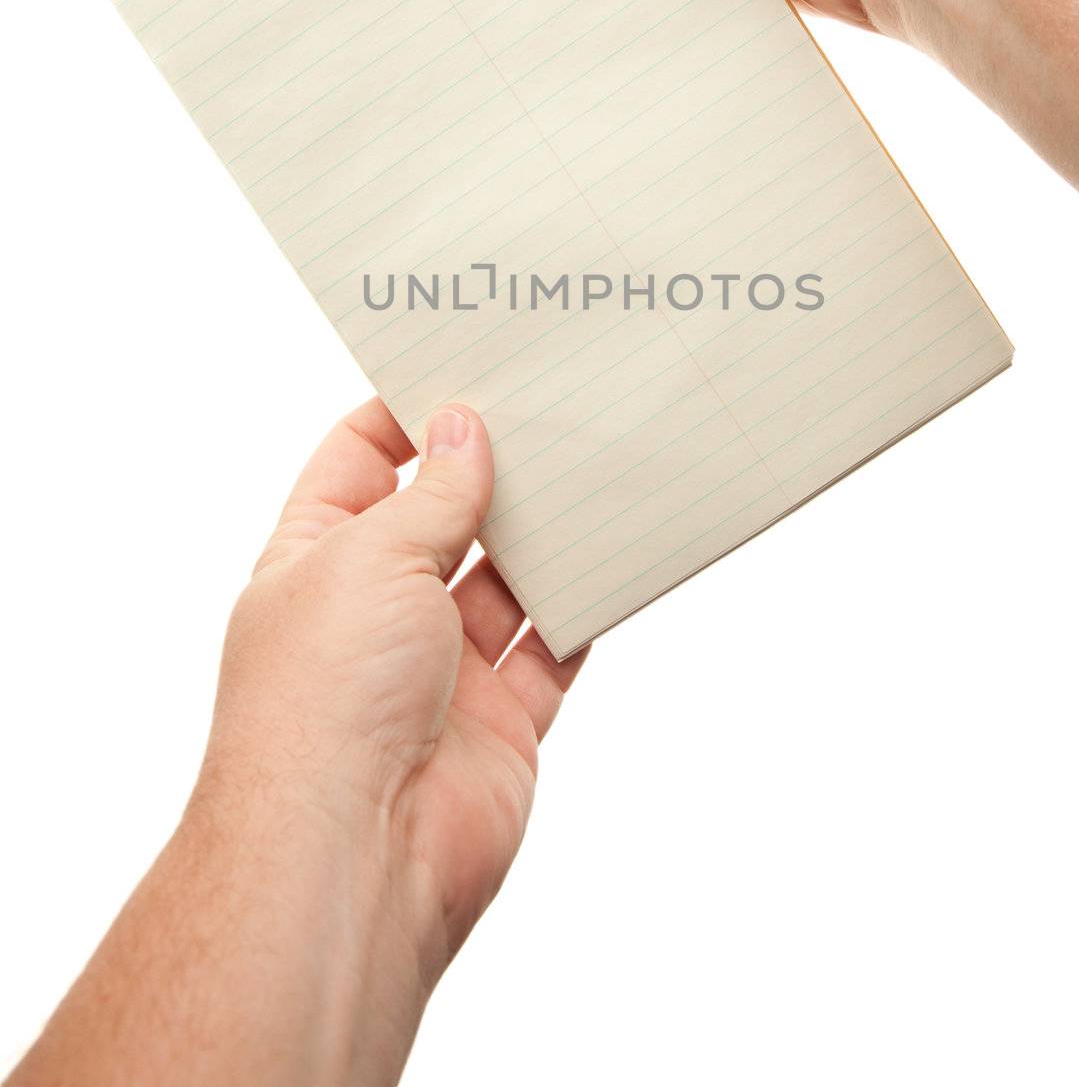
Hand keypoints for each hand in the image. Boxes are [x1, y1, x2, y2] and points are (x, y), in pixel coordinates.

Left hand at [11, 399, 585, 1086]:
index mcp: (315, 565)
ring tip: (596, 462)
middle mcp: (376, 614)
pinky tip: (620, 552)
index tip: (464, 366)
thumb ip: (432, 494)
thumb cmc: (324, 701)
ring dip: (546, 533)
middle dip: (491, 470)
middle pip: (443, 519)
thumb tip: (463, 428)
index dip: (406, 416)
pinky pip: (553, 649)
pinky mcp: (501, 721)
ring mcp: (440, 671)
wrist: (357, 853)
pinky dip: (585, 606)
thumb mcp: (370, 558)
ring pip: (506, 582)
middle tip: (549, 406)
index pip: (358, 466)